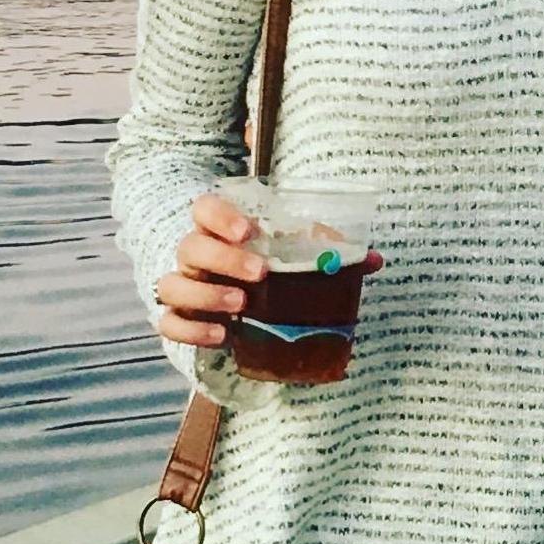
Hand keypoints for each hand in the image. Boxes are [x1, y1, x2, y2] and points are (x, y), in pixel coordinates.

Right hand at [152, 192, 381, 349]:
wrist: (229, 288)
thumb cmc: (266, 259)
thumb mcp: (295, 249)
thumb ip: (329, 250)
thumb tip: (374, 260)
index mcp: (219, 227)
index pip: (204, 207)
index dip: (221, 216)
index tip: (248, 230)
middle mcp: (195, 252)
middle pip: (190, 247)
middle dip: (224, 260)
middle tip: (260, 273)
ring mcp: (183, 284)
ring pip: (173, 285)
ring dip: (206, 296)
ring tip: (242, 305)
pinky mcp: (178, 317)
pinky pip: (168, 324)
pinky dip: (192, 331)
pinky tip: (222, 335)